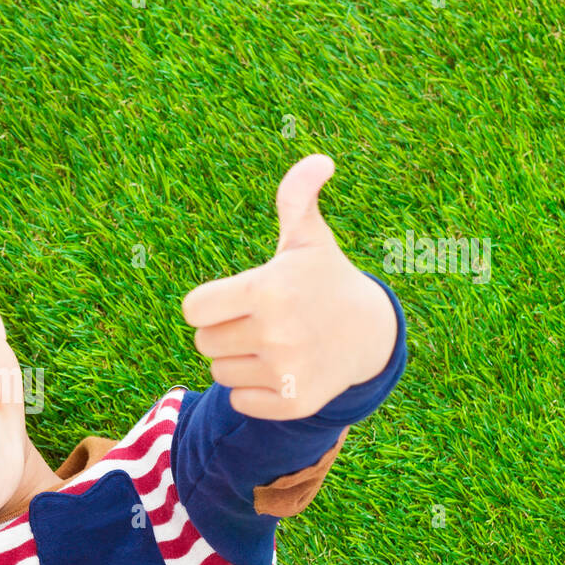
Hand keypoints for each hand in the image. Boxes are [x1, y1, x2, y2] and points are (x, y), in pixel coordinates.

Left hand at [181, 154, 396, 419]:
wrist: (370, 334)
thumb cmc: (324, 280)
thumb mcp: (308, 239)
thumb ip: (296, 198)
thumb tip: (319, 161)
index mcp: (268, 289)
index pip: (193, 309)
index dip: (209, 304)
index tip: (235, 299)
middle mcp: (276, 332)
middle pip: (204, 342)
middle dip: (224, 331)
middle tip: (259, 322)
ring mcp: (286, 372)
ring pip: (219, 372)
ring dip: (238, 361)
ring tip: (273, 345)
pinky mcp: (293, 403)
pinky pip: (239, 401)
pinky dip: (254, 391)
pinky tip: (282, 371)